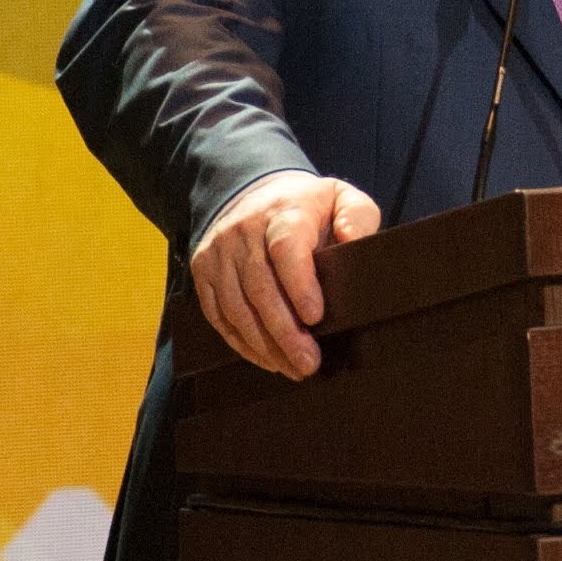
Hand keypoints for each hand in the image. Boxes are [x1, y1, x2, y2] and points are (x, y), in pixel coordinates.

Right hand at [192, 175, 383, 377]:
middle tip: (309, 363)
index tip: (316, 317)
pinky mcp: (204, 271)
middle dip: (285, 332)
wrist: (251, 192)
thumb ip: (357, 216)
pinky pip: (219, 315)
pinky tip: (267, 359)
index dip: (299, 285)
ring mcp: (219, 252)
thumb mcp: (339, 198)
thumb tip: (355, 241)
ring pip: (237, 307)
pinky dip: (242, 342)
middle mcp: (244, 231)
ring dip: (265, 345)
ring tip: (292, 368)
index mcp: (283, 212)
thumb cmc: (305, 206)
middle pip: (260, 287)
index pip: (285, 249)